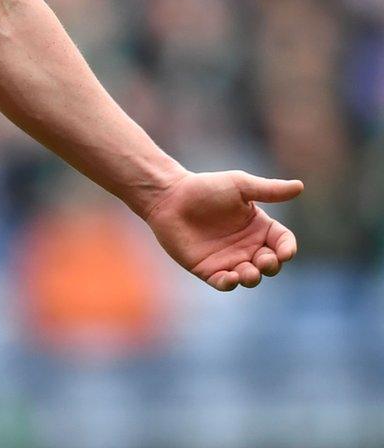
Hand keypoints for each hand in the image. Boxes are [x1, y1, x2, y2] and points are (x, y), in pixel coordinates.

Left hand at [140, 170, 301, 289]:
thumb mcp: (239, 185)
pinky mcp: (208, 269)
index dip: (288, 248)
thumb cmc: (205, 188)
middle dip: (272, 265)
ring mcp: (229, 259)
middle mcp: (247, 246)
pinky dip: (230, 283)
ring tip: (247, 272)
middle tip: (264, 260)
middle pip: (270, 263)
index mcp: (259, 227)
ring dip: (253, 277)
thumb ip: (268, 189)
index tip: (285, 252)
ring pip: (250, 276)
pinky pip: (224, 283)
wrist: (169, 196)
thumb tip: (300, 186)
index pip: (283, 242)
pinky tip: (230, 278)